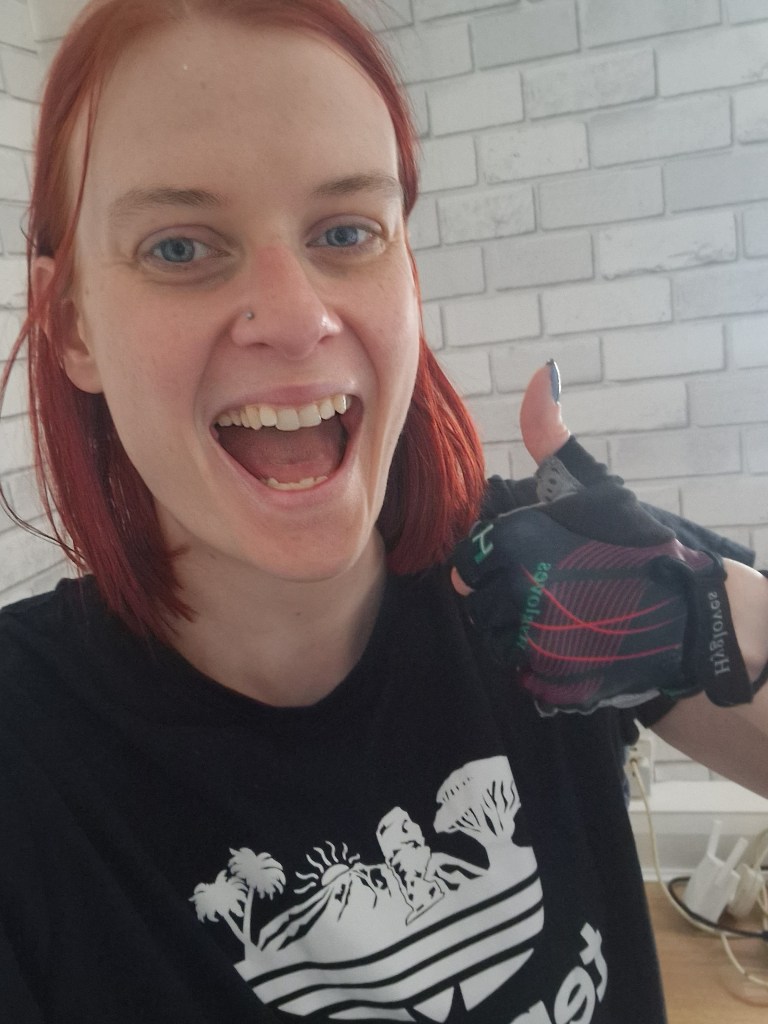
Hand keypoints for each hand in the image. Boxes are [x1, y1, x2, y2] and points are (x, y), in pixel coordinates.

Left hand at [451, 365, 757, 713]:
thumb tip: (540, 374)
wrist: (694, 616)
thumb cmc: (637, 545)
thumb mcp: (592, 485)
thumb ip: (551, 435)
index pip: (465, 563)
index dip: (489, 563)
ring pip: (497, 641)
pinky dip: (542, 666)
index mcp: (516, 545)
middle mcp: (518, 595)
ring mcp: (536, 644)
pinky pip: (523, 675)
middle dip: (504, 598)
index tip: (521, 562)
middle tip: (549, 590)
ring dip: (520, 632)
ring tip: (563, 616)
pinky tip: (573, 645)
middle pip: (478, 605)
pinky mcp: (556, 682)